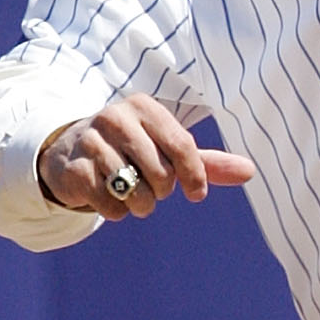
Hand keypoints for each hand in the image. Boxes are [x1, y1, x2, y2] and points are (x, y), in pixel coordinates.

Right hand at [37, 93, 254, 221]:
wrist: (69, 152)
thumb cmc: (130, 150)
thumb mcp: (166, 149)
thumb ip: (207, 162)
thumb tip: (250, 171)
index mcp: (143, 107)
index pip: (182, 146)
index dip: (195, 176)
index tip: (196, 194)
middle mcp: (115, 118)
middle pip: (160, 173)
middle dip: (162, 191)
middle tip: (152, 187)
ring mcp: (90, 142)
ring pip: (135, 192)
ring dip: (141, 205)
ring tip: (133, 195)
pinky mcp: (74, 168)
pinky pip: (110, 205)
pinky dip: (117, 212)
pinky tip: (110, 198)